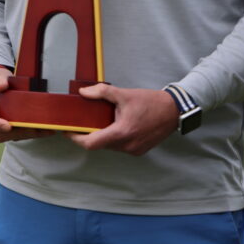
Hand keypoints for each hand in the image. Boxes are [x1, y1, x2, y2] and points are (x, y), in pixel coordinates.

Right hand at [0, 67, 55, 142]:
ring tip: (44, 128)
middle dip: (16, 133)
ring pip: (10, 137)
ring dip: (27, 134)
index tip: (7, 126)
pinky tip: (46, 129)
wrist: (1, 83)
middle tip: (33, 127)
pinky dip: (33, 133)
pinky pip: (20, 135)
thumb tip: (0, 87)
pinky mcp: (10, 128)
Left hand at [64, 84, 178, 155]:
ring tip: (99, 122)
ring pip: (109, 146)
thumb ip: (101, 92)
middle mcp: (127, 145)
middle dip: (89, 135)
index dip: (77, 139)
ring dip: (102, 136)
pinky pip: (120, 147)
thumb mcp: (123, 94)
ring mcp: (134, 150)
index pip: (91, 143)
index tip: (68, 131)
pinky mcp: (139, 150)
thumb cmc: (150, 102)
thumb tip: (83, 93)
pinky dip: (113, 138)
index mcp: (122, 133)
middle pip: (99, 144)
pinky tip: (114, 126)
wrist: (174, 110)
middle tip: (81, 123)